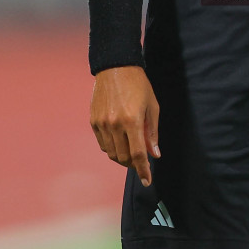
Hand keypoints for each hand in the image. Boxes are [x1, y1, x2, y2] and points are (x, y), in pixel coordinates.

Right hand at [89, 66, 160, 184]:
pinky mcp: (94, 121)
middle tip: (141, 161)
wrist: (115, 67)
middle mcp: (115, 124)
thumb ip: (152, 133)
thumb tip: (155, 155)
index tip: (147, 181)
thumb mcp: (152, 106)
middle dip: (133, 164)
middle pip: (123, 157)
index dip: (143, 170)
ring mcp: (102, 123)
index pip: (138, 154)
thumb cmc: (139, 85)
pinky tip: (119, 142)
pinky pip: (102, 144)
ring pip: (111, 153)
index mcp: (132, 120)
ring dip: (122, 158)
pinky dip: (111, 148)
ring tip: (130, 152)